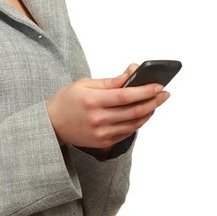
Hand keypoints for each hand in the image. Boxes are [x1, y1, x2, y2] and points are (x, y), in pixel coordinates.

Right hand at [46, 63, 170, 147]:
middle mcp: (98, 119)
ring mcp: (101, 133)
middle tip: (164, 93)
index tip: (159, 85)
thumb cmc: (67, 100)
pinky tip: (143, 113)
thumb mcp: (84, 84)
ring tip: (156, 102)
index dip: (145, 91)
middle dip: (153, 101)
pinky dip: (138, 122)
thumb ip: (110, 81)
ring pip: (134, 123)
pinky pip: (128, 132)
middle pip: (134, 111)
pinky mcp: (104, 142)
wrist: (52, 124)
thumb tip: (131, 73)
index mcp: (92, 101)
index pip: (126, 96)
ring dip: (149, 112)